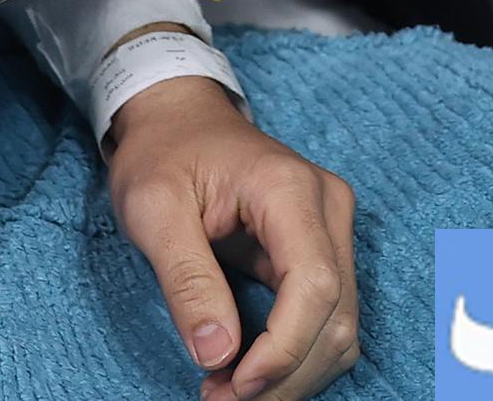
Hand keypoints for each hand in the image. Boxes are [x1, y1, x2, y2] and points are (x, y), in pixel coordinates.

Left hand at [106, 71, 359, 400]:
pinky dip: (294, 357)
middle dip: (283, 375)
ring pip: (340, 328)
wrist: (177, 118)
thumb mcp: (152, 207)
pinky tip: (247, 368)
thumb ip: (185, 279)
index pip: (315, 285)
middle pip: (336, 317)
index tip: (233, 385)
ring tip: (226, 389)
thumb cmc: (162, 153)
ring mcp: (331, 226)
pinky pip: (327, 319)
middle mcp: (326, 205)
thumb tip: (218, 355)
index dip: (283, 350)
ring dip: (291, 375)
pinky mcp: (322, 247)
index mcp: (288, 188)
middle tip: (217, 398)